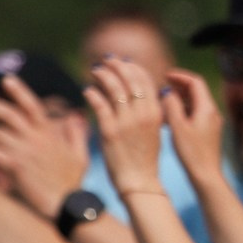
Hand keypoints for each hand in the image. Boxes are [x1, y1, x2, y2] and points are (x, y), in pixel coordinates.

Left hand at [0, 77, 89, 219]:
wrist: (69, 207)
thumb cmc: (72, 184)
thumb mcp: (80, 156)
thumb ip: (76, 135)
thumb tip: (75, 117)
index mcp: (48, 134)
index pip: (32, 105)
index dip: (18, 90)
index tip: (5, 79)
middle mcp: (35, 140)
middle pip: (8, 115)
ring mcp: (25, 153)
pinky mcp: (16, 169)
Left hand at [86, 59, 167, 190]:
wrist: (139, 182)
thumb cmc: (144, 157)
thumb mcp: (153, 130)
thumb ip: (147, 110)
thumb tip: (137, 92)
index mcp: (156, 112)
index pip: (145, 80)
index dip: (132, 67)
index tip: (121, 61)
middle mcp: (143, 114)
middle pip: (130, 79)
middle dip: (117, 65)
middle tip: (106, 60)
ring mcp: (126, 122)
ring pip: (114, 88)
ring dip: (103, 75)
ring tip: (94, 70)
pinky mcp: (110, 131)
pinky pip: (99, 105)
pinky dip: (92, 93)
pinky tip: (87, 89)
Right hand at [162, 69, 226, 186]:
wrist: (206, 175)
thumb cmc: (192, 153)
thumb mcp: (177, 127)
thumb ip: (171, 106)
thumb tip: (166, 91)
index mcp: (206, 108)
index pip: (195, 82)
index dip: (180, 76)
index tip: (165, 75)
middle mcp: (211, 112)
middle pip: (196, 91)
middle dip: (178, 86)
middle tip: (161, 84)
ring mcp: (210, 122)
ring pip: (193, 103)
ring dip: (178, 99)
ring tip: (161, 100)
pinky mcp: (206, 132)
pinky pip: (193, 114)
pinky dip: (181, 110)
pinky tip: (167, 118)